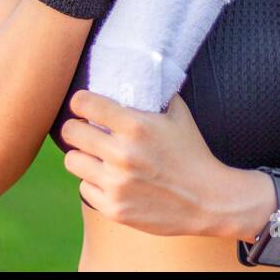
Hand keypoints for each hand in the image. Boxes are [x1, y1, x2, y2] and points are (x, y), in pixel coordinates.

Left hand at [60, 89, 231, 236]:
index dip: (80, 102)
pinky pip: (84, 188)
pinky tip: (111, 181)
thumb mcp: (178, 115)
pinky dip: (95, 184)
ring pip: (72, 161)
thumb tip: (143, 70)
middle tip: (86, 131)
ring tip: (97, 157)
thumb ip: (155, 94)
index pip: (84, 103)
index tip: (84, 106)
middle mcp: (121, 154)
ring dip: (83, 157)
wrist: (209, 201)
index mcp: (136, 126)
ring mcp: (116, 184)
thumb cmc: (193, 153)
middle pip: (70, 132)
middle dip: (78, 129)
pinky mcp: (114, 209)